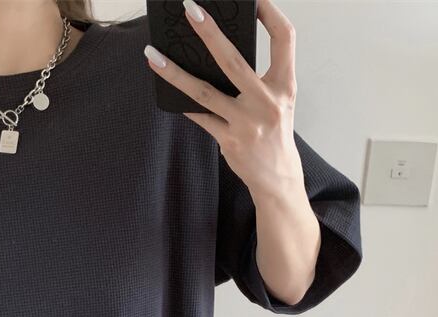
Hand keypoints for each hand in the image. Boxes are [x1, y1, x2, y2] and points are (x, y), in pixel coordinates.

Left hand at [144, 0, 303, 199]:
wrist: (277, 178)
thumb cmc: (274, 133)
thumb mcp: (278, 101)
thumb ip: (258, 78)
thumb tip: (216, 53)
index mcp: (285, 86)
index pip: (284, 38)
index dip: (269, 13)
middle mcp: (267, 102)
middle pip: (233, 60)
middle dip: (209, 32)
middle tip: (189, 10)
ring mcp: (246, 123)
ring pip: (204, 91)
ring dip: (174, 73)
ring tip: (152, 55)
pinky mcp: (229, 140)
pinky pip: (200, 116)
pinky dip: (183, 103)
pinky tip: (166, 89)